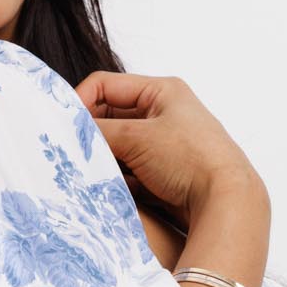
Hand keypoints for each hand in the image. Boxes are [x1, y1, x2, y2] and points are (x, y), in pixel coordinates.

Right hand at [73, 69, 262, 227]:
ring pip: (116, 147)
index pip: (105, 86)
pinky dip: (115, 178)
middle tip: (72, 153)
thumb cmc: (190, 159)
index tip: (62, 127)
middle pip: (109, 117)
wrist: (224, 200)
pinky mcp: (162, 174)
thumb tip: (70, 133)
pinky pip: (127, 171)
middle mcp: (162, 114)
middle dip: (91, 136)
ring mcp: (162, 145)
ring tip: (88, 173)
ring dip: (102, 159)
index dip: (80, 103)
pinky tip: (107, 189)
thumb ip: (99, 132)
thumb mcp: (137, 138)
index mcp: (160, 91)